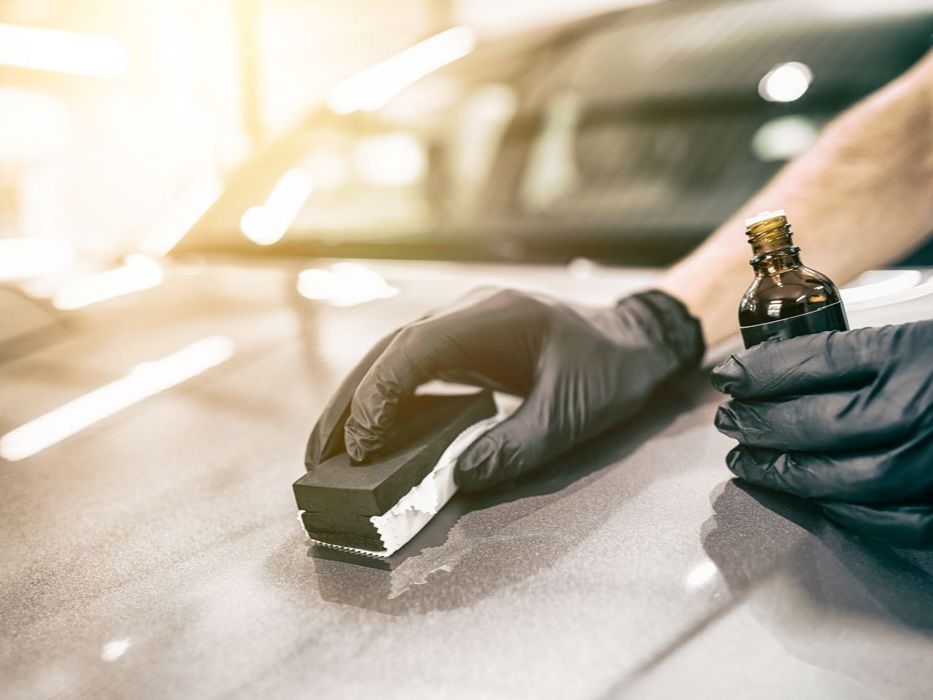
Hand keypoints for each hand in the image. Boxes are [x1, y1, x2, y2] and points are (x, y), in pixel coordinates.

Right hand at [307, 288, 702, 491]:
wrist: (634, 339)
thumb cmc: (609, 371)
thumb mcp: (572, 415)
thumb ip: (515, 446)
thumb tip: (455, 478)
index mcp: (493, 319)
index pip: (415, 350)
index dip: (379, 395)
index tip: (362, 444)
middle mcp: (469, 314)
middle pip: (390, 350)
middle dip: (350, 400)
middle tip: (318, 453)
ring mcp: (465, 325)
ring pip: (394, 355)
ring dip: (359, 397)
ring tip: (329, 446)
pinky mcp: (467, 343)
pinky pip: (414, 365)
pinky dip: (386, 396)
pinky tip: (371, 428)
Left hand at [712, 321, 932, 547]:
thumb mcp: (920, 337)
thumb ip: (862, 351)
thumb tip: (780, 366)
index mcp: (910, 354)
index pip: (806, 361)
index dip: (756, 368)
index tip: (730, 372)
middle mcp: (915, 411)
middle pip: (805, 421)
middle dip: (752, 420)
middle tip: (727, 419)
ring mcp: (927, 465)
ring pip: (827, 477)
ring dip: (775, 471)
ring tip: (746, 462)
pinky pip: (872, 519)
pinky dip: (829, 510)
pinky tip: (803, 498)